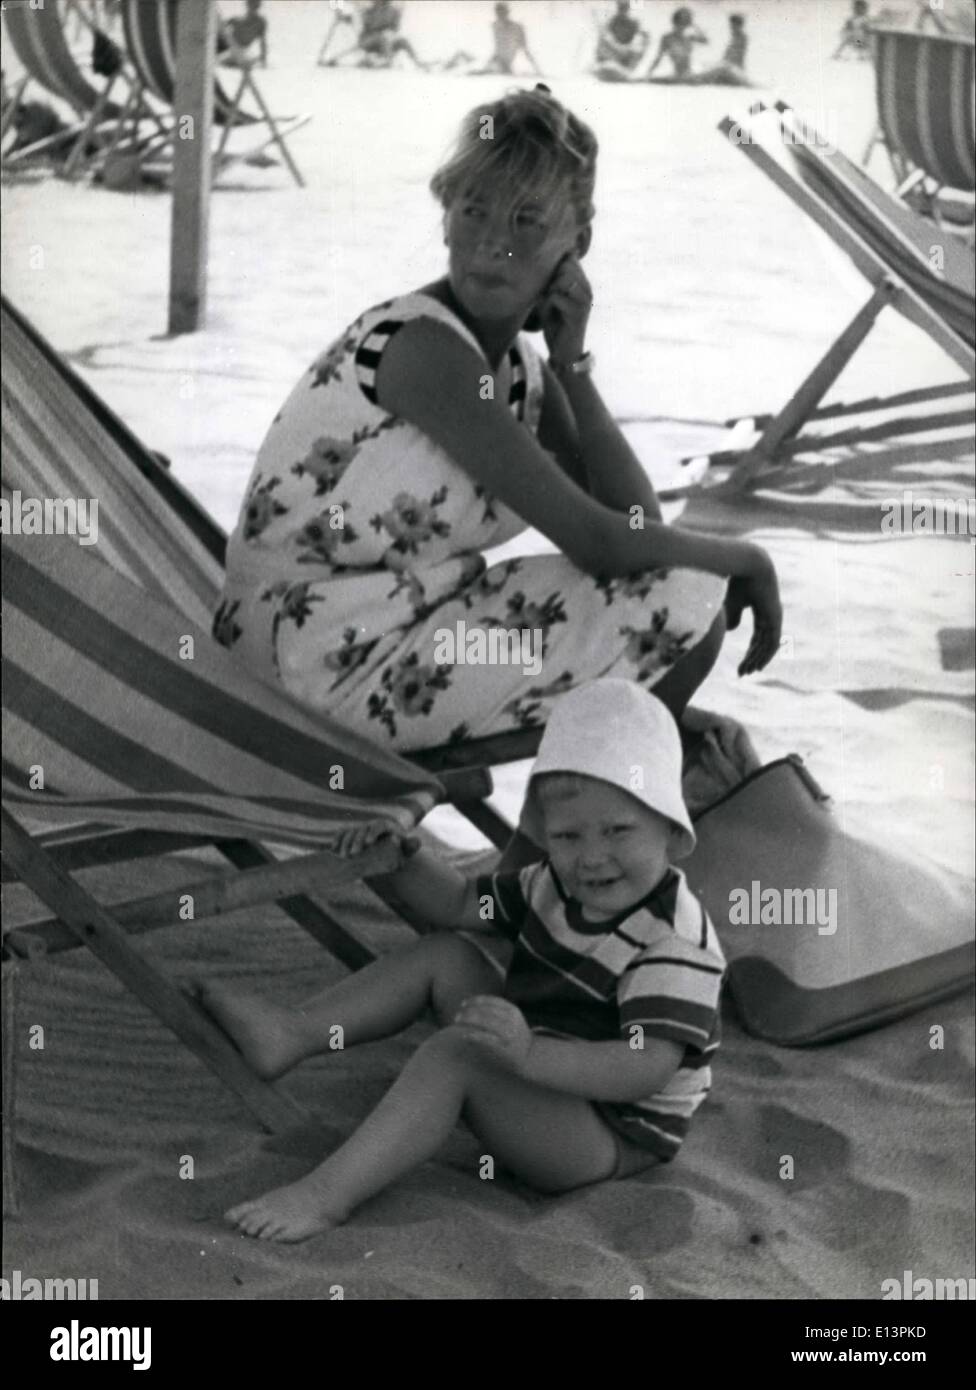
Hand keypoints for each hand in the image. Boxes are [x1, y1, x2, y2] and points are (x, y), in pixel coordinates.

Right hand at [331, 821, 420, 859]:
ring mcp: (360, 829)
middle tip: (353, 854)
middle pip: (362, 829)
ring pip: (350, 831)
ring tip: (342, 856)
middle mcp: (372, 826)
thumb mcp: (404, 851)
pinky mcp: (350, 834)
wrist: (386, 855)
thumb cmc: (397, 853)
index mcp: (385, 826)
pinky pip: (341, 833)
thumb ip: (411, 846)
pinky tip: (333, 849)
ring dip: (345, 843)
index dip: (372, 832)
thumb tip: (417, 840)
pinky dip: (337, 840)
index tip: (368, 843)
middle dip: (355, 840)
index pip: (378, 825)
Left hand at [452, 995, 533, 1070]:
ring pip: (485, 1022)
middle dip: (469, 1011)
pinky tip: (464, 1035)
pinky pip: (486, 1039)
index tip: (463, 1003)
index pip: (491, 1001)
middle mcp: (511, 1020)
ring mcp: (508, 1033)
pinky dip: (474, 1035)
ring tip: (457, 1022)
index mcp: (513, 1011)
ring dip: (469, 1020)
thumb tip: (474, 1004)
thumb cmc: (516, 1036)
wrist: (531, 1056)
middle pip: (486, 1011)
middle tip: (457, 1015)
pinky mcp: (504, 1047)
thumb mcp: (513, 1019)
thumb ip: (499, 1011)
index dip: (475, 1001)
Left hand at [539, 254, 592, 366]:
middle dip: (551, 276)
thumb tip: (537, 261)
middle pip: (567, 266)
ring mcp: (584, 301)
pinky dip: (547, 304)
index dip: (554, 263)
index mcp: (583, 283)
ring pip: (563, 279)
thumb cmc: (556, 324)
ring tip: (547, 301)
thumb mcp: (552, 298)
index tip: (546, 279)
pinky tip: (548, 313)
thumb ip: (550, 281)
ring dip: (550, 289)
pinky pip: (556, 297)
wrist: (564, 352)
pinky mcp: (578, 313)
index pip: (570, 258)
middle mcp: (587, 289)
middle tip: (546, 292)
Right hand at [725, 550, 782, 675]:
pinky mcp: (775, 617)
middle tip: (743, 673)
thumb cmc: (735, 579)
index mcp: (762, 608)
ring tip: (746, 672)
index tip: (741, 664)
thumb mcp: (730, 603)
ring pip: (768, 645)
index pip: (758, 635)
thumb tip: (732, 630)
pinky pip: (771, 642)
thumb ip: (732, 616)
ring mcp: (774, 616)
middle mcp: (771, 614)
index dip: (750, 651)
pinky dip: (764, 655)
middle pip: (763, 642)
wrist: (745, 565)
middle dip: (752, 659)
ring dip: (757, 660)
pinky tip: (756, 665)